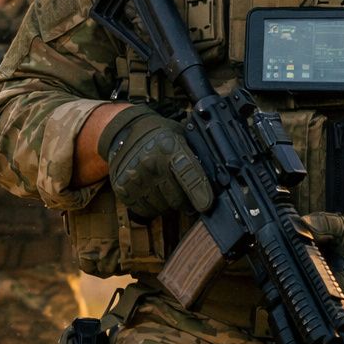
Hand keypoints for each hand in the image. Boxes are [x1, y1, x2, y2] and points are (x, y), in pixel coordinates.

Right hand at [97, 104, 212, 217]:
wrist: (124, 132)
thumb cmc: (158, 135)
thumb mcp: (180, 136)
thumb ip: (196, 156)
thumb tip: (219, 179)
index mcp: (168, 146)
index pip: (186, 172)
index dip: (199, 190)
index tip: (206, 204)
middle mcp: (149, 162)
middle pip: (176, 198)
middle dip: (186, 199)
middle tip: (187, 192)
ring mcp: (135, 178)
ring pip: (162, 207)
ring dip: (169, 203)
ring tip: (165, 186)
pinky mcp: (123, 190)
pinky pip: (146, 211)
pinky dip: (153, 206)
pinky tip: (152, 191)